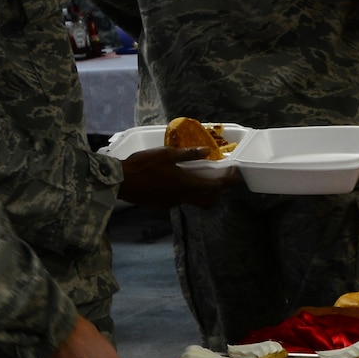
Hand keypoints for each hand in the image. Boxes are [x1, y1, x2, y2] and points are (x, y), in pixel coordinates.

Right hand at [117, 146, 238, 209]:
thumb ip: (188, 154)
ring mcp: (172, 203)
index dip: (227, 183)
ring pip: (193, 202)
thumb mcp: (167, 154)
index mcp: (186, 184)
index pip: (214, 187)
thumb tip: (206, 151)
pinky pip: (180, 201)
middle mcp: (182, 197)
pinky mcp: (162, 205)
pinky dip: (185, 194)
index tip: (236, 180)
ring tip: (199, 181)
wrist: (122, 181)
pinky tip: (177, 184)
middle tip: (220, 183)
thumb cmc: (143, 165)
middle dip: (217, 194)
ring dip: (201, 194)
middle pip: (207, 201)